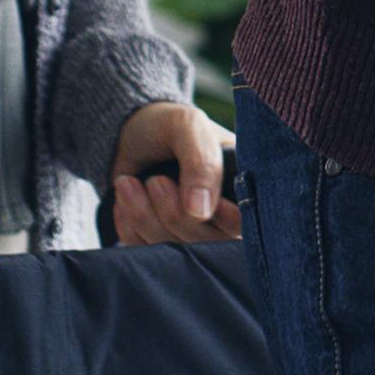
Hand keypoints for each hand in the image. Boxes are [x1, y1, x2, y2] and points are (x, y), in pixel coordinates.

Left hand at [110, 101, 240, 244]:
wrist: (127, 132)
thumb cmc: (165, 125)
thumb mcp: (187, 126)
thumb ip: (201, 162)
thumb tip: (201, 211)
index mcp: (242, 184)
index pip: (247, 222)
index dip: (224, 220)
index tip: (194, 203)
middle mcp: (224, 214)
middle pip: (207, 243)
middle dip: (172, 212)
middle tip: (155, 180)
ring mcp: (192, 231)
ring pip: (174, 249)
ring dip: (144, 215)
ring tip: (128, 183)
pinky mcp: (160, 240)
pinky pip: (146, 250)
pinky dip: (129, 224)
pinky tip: (128, 199)